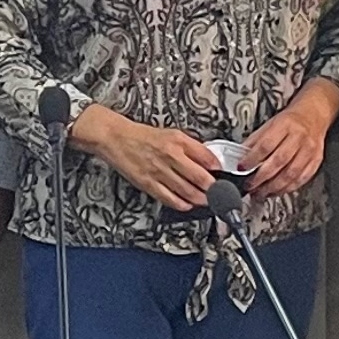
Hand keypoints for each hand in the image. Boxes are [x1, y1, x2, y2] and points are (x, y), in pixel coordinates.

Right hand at [68, 104, 219, 213]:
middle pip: (199, 177)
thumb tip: (207, 160)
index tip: (223, 175)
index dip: (217, 168)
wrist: (115, 138)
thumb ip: (190, 147)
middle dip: (212, 188)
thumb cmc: (142, 136)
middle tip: (219, 193)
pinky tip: (187, 205)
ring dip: (200, 198)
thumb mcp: (171, 133)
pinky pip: (168, 198)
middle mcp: (170, 156)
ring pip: (186, 190)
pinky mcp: (148, 183)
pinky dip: (181, 204)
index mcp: (177, 141)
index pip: (206, 156)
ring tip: (207, 201)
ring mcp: (159, 171)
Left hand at [236, 83, 338, 200]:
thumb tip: (241, 156)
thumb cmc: (290, 121)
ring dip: (273, 187)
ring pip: (290, 174)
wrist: (313, 115)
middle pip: (278, 162)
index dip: (252, 159)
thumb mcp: (269, 124)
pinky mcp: (316, 161)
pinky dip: (287, 188)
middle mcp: (299, 137)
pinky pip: (301, 179)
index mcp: (285, 125)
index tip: (242, 168)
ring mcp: (309, 150)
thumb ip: (255, 140)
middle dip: (261, 178)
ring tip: (261, 193)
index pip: (265, 145)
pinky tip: (277, 191)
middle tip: (250, 185)